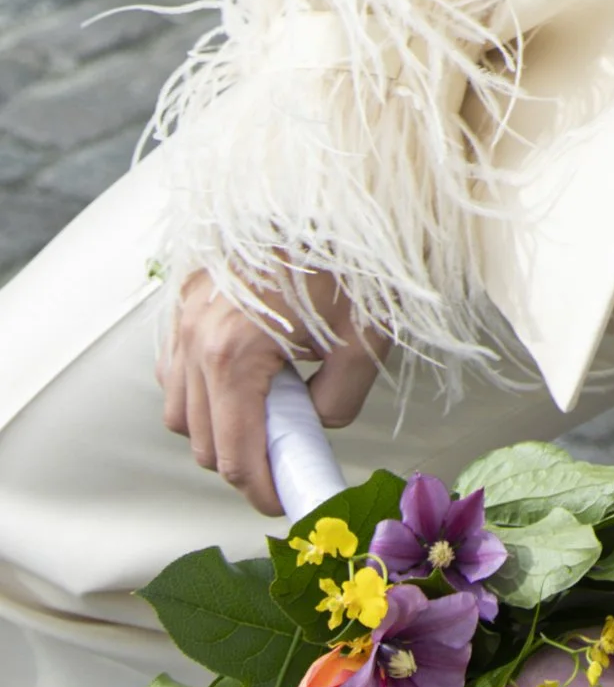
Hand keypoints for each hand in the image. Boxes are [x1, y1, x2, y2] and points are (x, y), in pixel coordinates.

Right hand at [159, 271, 381, 516]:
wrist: (338, 184)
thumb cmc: (355, 254)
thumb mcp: (364, 338)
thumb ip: (338, 401)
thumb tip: (314, 427)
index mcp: (235, 351)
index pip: (235, 457)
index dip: (263, 492)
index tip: (288, 502)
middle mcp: (195, 335)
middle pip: (202, 442)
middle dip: (244, 463)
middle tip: (289, 459)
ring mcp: (183, 313)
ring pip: (180, 410)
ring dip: (217, 428)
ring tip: (270, 413)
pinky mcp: (184, 295)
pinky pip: (175, 368)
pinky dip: (199, 389)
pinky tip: (243, 379)